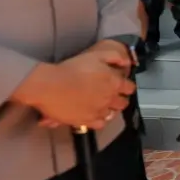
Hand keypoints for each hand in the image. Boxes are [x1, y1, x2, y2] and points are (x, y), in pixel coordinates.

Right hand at [15, 49, 134, 130]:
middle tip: (111, 95)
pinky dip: (99, 120)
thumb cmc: (71, 68)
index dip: (126, 86)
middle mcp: (110, 98)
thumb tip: (126, 62)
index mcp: (114, 82)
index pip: (130, 88)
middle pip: (123, 102)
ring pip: (113, 114)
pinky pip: (101, 124)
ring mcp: (99, 111)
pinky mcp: (87, 121)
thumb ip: (114, 57)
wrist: (50, 85)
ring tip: (101, 105)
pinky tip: (94, 115)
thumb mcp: (95, 55)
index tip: (121, 85)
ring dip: (110, 109)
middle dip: (119, 98)